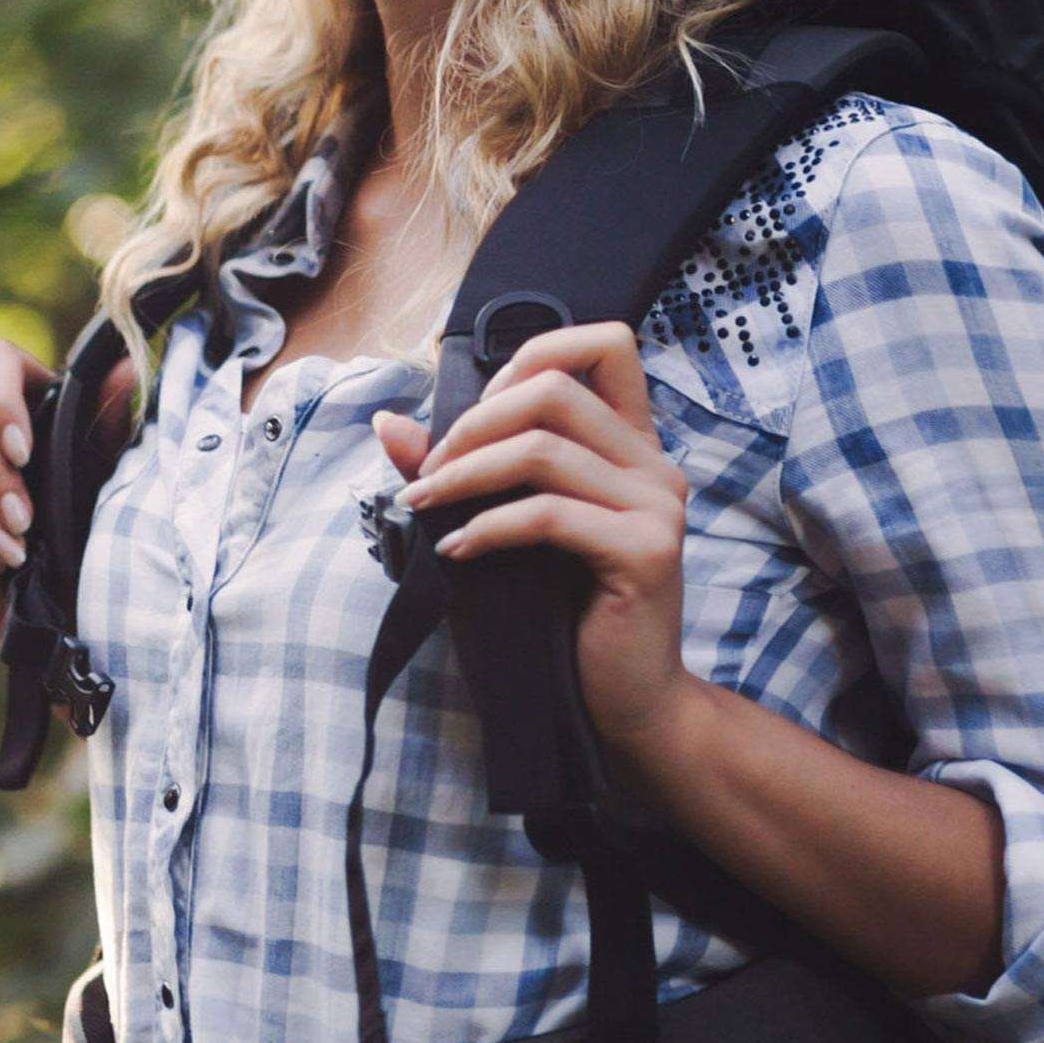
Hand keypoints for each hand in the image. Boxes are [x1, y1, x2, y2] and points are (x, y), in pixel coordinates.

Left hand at [375, 322, 701, 763]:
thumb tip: (387, 421)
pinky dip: (488, 527)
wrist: (628, 699)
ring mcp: (656, 506)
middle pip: (553, 388)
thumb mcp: (504, 528)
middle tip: (429, 473)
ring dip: (463, 474)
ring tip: (425, 507)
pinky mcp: (643, 551)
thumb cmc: (561, 614)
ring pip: (542, 448)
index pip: (607, 343)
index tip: (474, 412)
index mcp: (631, 445)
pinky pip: (547, 515)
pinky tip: (457, 550)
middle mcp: (653, 464)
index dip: (531, 354)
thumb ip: (459, 469)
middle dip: (472, 422)